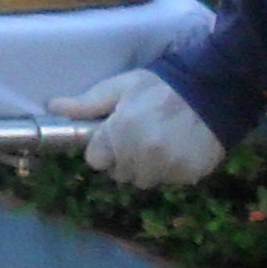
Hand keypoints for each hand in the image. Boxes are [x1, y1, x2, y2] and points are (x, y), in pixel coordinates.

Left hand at [48, 70, 226, 187]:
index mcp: (120, 132)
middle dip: (125, 159)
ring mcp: (167, 166)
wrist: (213, 89)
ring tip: (161, 142)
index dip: (104, 149)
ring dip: (148, 167)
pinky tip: (180, 148)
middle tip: (141, 136)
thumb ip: (87, 103)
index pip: (96, 160)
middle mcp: (141, 153)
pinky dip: (172, 169)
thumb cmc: (161, 86)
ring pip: (145, 180)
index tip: (115, 137)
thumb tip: (53, 107)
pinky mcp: (189, 174)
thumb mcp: (120, 87)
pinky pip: (171, 181)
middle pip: (120, 173)